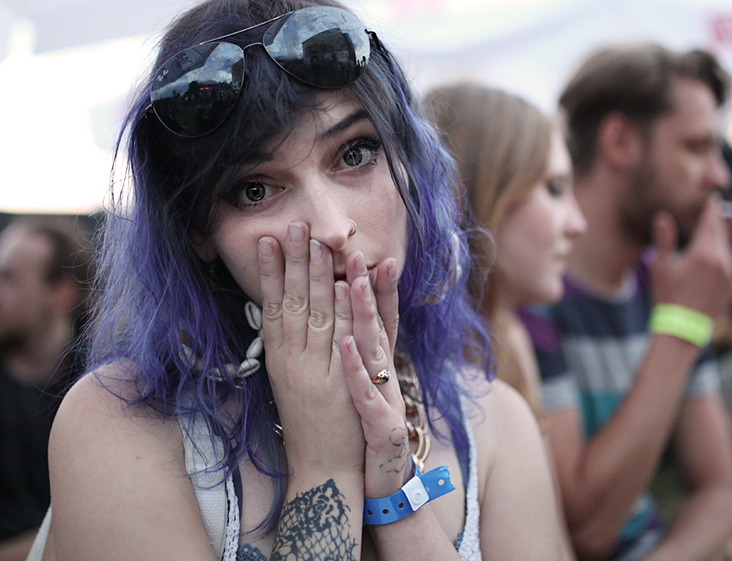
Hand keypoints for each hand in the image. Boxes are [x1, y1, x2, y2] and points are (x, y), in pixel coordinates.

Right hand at [257, 222, 363, 477]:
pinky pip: (343, 341)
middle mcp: (294, 361)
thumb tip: (284, 309)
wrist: (321, 467)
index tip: (268, 240)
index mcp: (279, 358)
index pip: (272, 305)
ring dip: (318, 277)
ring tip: (318, 244)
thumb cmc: (308, 422)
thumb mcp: (290, 379)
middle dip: (294, 262)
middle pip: (293, 303)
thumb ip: (290, 345)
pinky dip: (345, 312)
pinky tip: (346, 287)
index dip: (271, 272)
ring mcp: (317, 371)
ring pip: (317, 316)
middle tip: (294, 226)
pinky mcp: (342, 383)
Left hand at [338, 253, 410, 499]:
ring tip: (351, 281)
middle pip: (377, 323)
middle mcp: (385, 374)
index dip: (376, 284)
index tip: (366, 251)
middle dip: (367, 285)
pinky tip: (346, 345)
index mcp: (377, 364)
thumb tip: (346, 314)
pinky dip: (356, 367)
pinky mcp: (381, 424)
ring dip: (364, 313)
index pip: (378, 316)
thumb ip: (358, 349)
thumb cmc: (366, 428)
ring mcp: (386, 396)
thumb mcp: (363, 383)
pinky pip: (366, 391)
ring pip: (374, 349)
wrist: (378, 482)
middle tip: (359, 251)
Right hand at [650, 196, 731, 322]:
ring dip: (719, 243)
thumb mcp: (660, 268)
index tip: (712, 199)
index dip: (711, 209)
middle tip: (712, 212)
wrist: (682, 332)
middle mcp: (723, 262)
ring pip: (726, 251)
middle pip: (721, 235)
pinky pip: (729, 269)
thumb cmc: (667, 299)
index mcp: (704, 253)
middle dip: (716, 223)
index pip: (711, 222)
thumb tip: (663, 216)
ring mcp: (731, 277)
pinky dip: (721, 262)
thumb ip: (664, 240)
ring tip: (711, 237)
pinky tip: (712, 266)